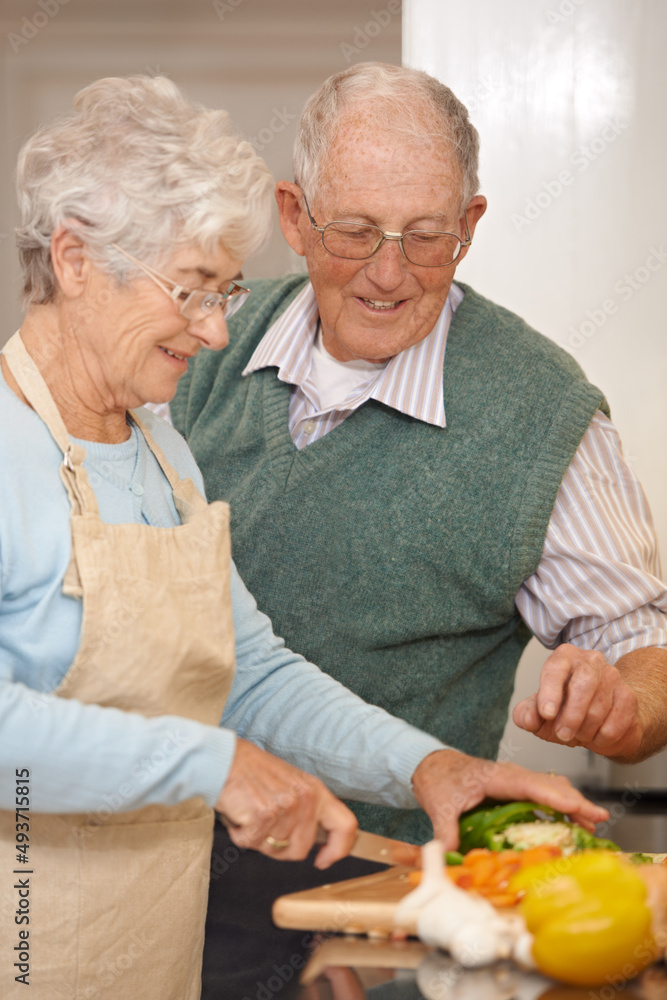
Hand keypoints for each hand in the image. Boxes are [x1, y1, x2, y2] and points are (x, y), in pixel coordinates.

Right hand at [215, 737, 357, 867]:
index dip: (338, 850)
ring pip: (274, 849)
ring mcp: (285, 807)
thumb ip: (308, 810)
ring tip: (251, 813)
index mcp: (316, 791)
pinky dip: (240, 835)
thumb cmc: (253, 771)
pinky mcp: (262, 815)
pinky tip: (240, 814)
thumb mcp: (292, 784)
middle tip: (265, 826)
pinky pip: (251, 843)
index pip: (345, 826)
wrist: (224, 759)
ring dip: (258, 838)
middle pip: (301, 849)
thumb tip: (319, 840)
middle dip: (280, 847)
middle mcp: (305, 799)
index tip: (323, 859)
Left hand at [411, 748, 608, 850]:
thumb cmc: (439, 780)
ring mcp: (515, 779)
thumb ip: (445, 830)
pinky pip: (545, 792)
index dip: (552, 795)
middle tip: (598, 818)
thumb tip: (449, 855)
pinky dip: (562, 803)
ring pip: (550, 786)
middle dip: (574, 800)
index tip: (574, 806)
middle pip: (547, 784)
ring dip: (573, 802)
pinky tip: (576, 820)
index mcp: (494, 776)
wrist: (434, 765)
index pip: (527, 784)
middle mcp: (509, 774)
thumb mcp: (439, 807)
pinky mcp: (517, 787)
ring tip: (594, 823)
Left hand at [513, 643, 643, 757]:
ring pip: (599, 708)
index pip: (555, 668)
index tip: (546, 714)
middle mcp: (590, 661)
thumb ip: (527, 714)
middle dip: (571, 715)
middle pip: (583, 684)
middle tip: (562, 734)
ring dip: (584, 731)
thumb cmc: (566, 710)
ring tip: (577, 734)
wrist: (602, 720)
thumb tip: (527, 719)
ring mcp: (613, 677)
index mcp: (564, 657)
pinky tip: (595, 735)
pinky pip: (614, 723)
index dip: (550, 691)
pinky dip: (600, 738)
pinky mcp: (628, 697)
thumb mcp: (540, 713)